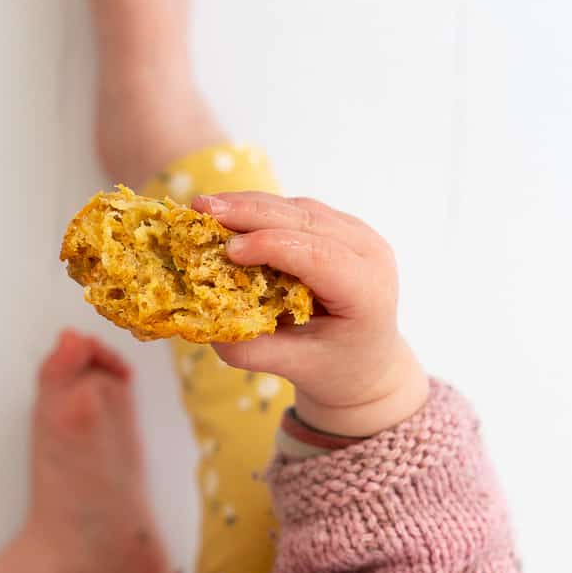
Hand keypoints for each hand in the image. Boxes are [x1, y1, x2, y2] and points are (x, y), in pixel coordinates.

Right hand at [191, 192, 427, 436]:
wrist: (367, 361)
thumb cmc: (335, 366)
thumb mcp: (296, 367)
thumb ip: (252, 350)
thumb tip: (205, 327)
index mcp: (367, 291)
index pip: (320, 257)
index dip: (273, 245)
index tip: (230, 249)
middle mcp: (370, 253)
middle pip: (306, 221)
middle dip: (250, 212)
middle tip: (202, 208)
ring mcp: (357, 234)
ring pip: (298, 208)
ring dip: (250, 205)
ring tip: (207, 207)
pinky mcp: (339, 225)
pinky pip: (296, 209)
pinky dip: (260, 209)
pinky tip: (229, 212)